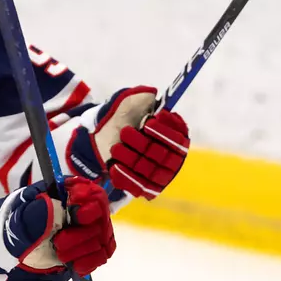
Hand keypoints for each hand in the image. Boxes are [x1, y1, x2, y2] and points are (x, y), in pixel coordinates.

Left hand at [0, 176, 115, 280]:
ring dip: (81, 250)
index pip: (91, 192)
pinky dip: (89, 262)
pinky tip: (74, 265)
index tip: (79, 216)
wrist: (13, 254)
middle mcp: (83, 209)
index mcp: (66, 193)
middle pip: (100, 218)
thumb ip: (36, 212)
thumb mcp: (19, 220)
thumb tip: (51, 206)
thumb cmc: (17, 229)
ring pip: (101, 239)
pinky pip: (101, 255)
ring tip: (59, 254)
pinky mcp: (91, 249)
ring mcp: (89, 230)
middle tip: (58, 242)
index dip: (89, 203)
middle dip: (81, 234)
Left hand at [65, 86, 189, 199]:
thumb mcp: (128, 102)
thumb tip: (151, 93)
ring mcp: (160, 173)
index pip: (179, 136)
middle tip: (125, 133)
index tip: (150, 122)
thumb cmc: (123, 117)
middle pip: (163, 155)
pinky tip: (114, 167)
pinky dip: (126, 178)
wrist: (102, 137)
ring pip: (150, 172)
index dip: (166, 130)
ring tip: (115, 148)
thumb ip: (139, 95)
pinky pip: (140, 187)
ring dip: (132, 159)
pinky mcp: (146, 187)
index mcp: (175, 134)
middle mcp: (172, 156)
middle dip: (142, 144)